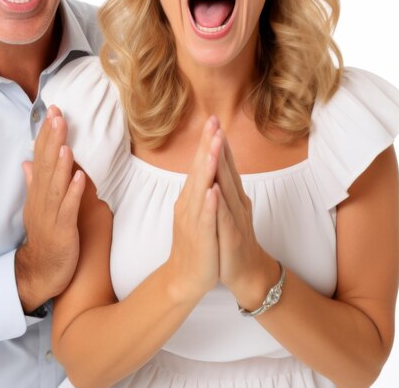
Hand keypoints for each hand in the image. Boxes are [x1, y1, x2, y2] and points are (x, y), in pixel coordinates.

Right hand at [16, 106, 85, 312]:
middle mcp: (42, 199)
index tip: (53, 112)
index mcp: (38, 192)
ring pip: (55, 185)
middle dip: (52, 139)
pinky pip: (67, 210)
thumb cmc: (44, 236)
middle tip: (57, 114)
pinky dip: (72, 193)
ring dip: (60, 163)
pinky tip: (79, 177)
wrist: (41, 272)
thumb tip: (27, 161)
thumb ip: (33, 182)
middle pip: (46, 165)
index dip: (47, 135)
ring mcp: (51, 215)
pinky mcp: (62, 231)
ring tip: (65, 142)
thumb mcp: (37, 206)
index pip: (41, 157)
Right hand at [165, 116, 220, 303]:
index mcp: (191, 197)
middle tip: (212, 122)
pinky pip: (205, 219)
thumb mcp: (197, 211)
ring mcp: (194, 220)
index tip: (213, 121)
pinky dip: (208, 204)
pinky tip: (212, 191)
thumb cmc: (196, 243)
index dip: (206, 142)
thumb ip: (200, 189)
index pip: (198, 164)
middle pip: (197, 170)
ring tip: (213, 147)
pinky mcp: (201, 238)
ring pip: (201, 190)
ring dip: (207, 168)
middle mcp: (189, 204)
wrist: (185, 278)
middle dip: (206, 146)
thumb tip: (205, 167)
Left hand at [214, 131, 278, 308]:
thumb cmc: (233, 239)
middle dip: (220, 146)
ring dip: (221, 167)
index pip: (225, 165)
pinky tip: (214, 190)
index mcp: (232, 196)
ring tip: (215, 145)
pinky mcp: (232, 238)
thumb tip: (217, 166)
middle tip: (215, 123)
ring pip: (226, 190)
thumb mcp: (227, 209)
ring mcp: (235, 220)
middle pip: (227, 171)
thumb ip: (224, 188)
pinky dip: (219, 204)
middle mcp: (236, 203)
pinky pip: (224, 219)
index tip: (212, 121)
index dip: (219, 143)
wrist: (246, 274)